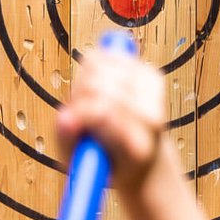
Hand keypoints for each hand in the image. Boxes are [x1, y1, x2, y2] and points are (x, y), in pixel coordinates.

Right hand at [54, 48, 170, 191]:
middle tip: (77, 109)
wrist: (145, 160)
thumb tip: (64, 119)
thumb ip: (70, 142)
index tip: (69, 122)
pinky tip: (99, 84)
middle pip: (100, 85)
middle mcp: (151, 117)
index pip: (103, 111)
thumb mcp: (81, 164)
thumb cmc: (110, 163)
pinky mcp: (153, 76)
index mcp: (136, 144)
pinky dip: (98, 65)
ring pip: (104, 65)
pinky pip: (113, 55)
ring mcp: (155, 95)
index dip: (80, 112)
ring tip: (87, 99)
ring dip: (86, 78)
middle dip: (79, 94)